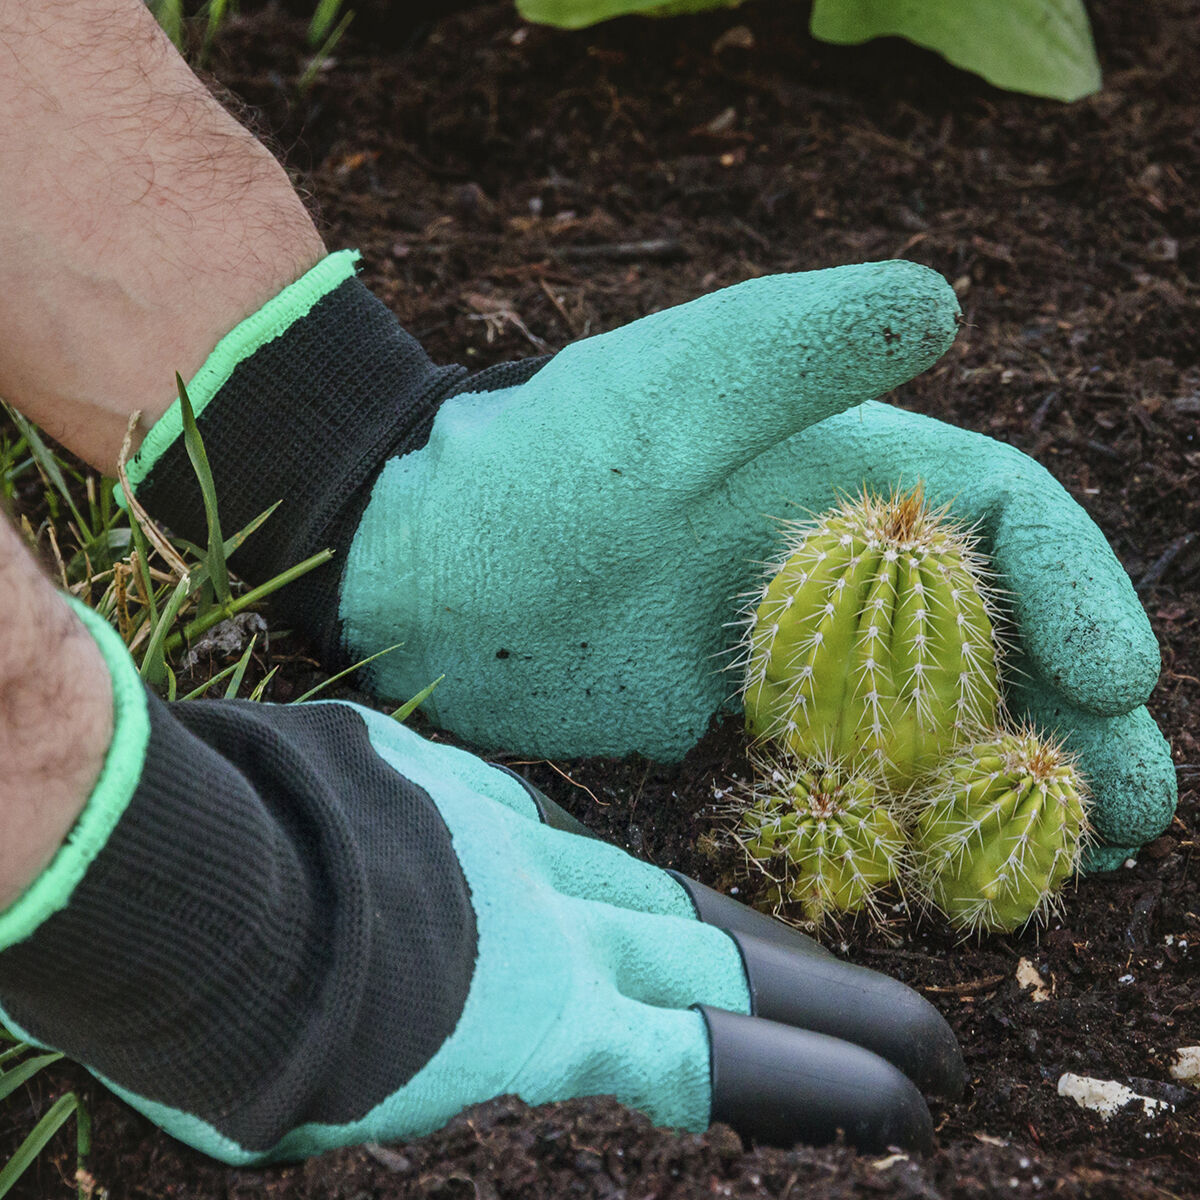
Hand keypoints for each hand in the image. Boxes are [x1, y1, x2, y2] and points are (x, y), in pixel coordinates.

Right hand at [0, 647, 961, 1158]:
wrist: (202, 874)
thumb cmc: (214, 837)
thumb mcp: (301, 793)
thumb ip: (356, 833)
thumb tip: (345, 865)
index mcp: (464, 817)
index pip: (591, 870)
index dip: (654, 913)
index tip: (699, 939)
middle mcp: (528, 865)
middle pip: (678, 915)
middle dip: (772, 957)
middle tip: (856, 984)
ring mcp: (554, 938)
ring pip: (715, 973)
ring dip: (819, 1013)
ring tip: (915, 1049)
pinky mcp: (557, 1023)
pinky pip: (701, 1056)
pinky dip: (795, 1079)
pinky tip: (881, 1107)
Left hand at [130, 253, 1170, 863]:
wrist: (424, 568)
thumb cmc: (532, 472)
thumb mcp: (660, 397)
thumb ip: (790, 350)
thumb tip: (944, 297)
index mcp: (841, 469)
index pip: (1003, 520)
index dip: (1077, 592)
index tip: (1117, 681)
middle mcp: (832, 557)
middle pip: (994, 630)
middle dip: (1074, 715)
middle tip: (1135, 812)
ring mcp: (788, 642)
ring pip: (936, 710)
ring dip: (1011, 782)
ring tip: (1077, 864)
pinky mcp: (736, 713)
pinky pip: (851, 768)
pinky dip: (910, 816)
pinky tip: (947, 874)